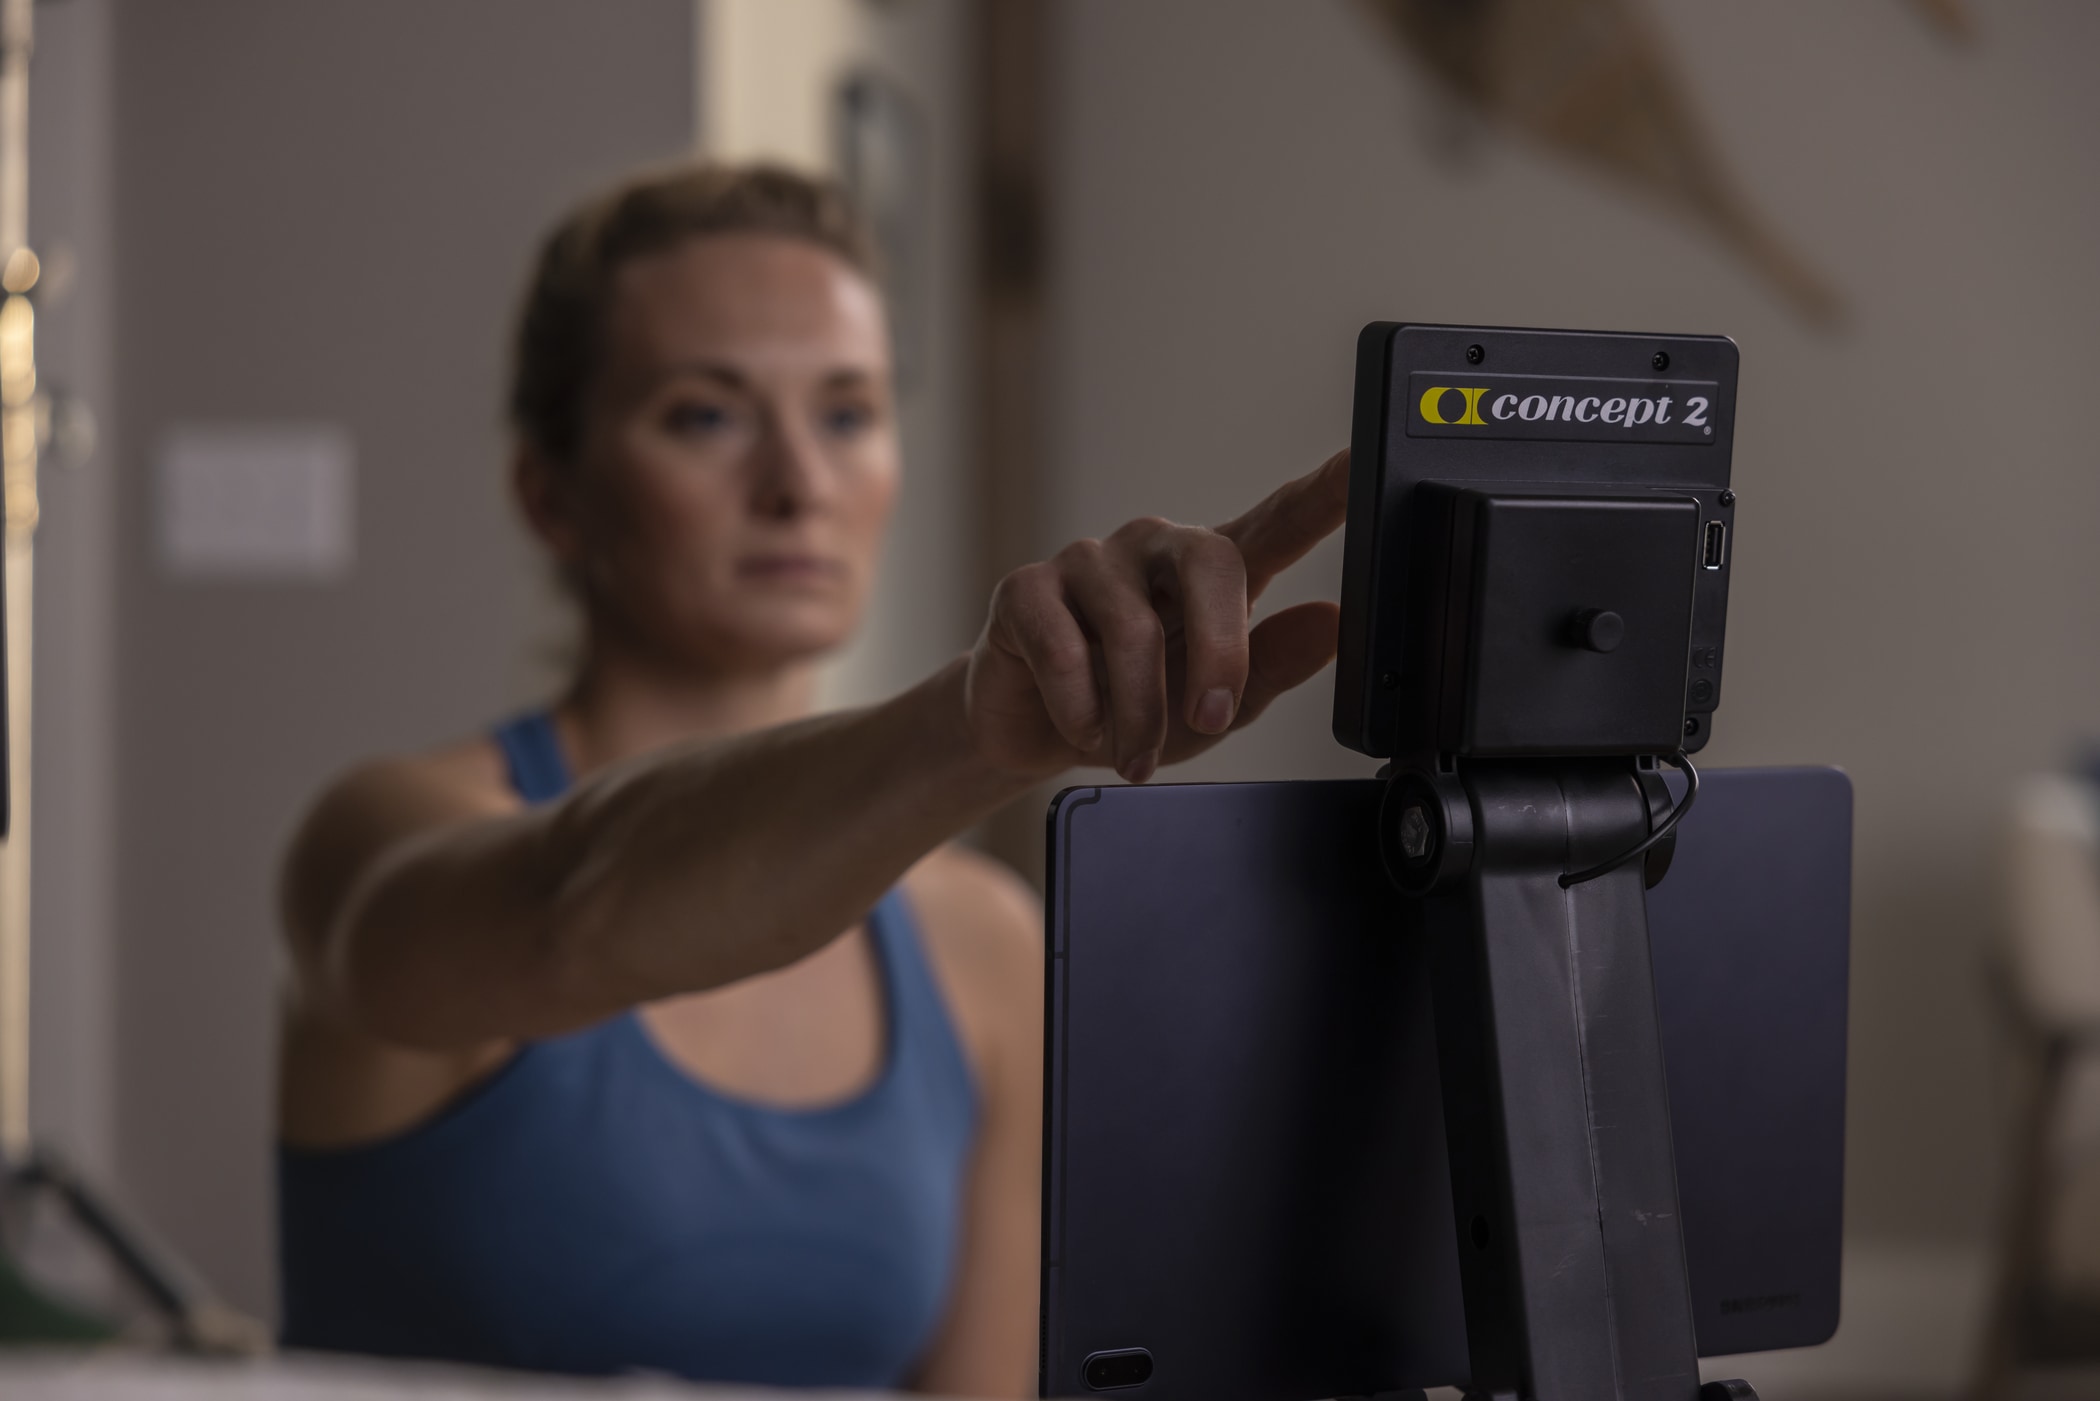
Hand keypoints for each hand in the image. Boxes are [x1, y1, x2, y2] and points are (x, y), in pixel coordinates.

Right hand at [964, 449, 1349, 783]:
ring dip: (1139, 714)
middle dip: (1221, 652)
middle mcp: (1154, 549)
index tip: (1360, 465)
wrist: (1034, 736)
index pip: (1276, 520)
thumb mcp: (1215, 708)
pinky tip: (1082, 726)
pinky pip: (1064, 651)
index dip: (1321, 493)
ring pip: (1134, 631)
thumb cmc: (1132, 710)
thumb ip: (1271, 666)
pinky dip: (1081, 709)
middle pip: (1211, 561)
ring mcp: (1088, 560)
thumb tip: (1330, 622)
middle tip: (1211, 719)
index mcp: (1212, 572)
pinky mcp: (1026, 588)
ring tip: (1133, 753)